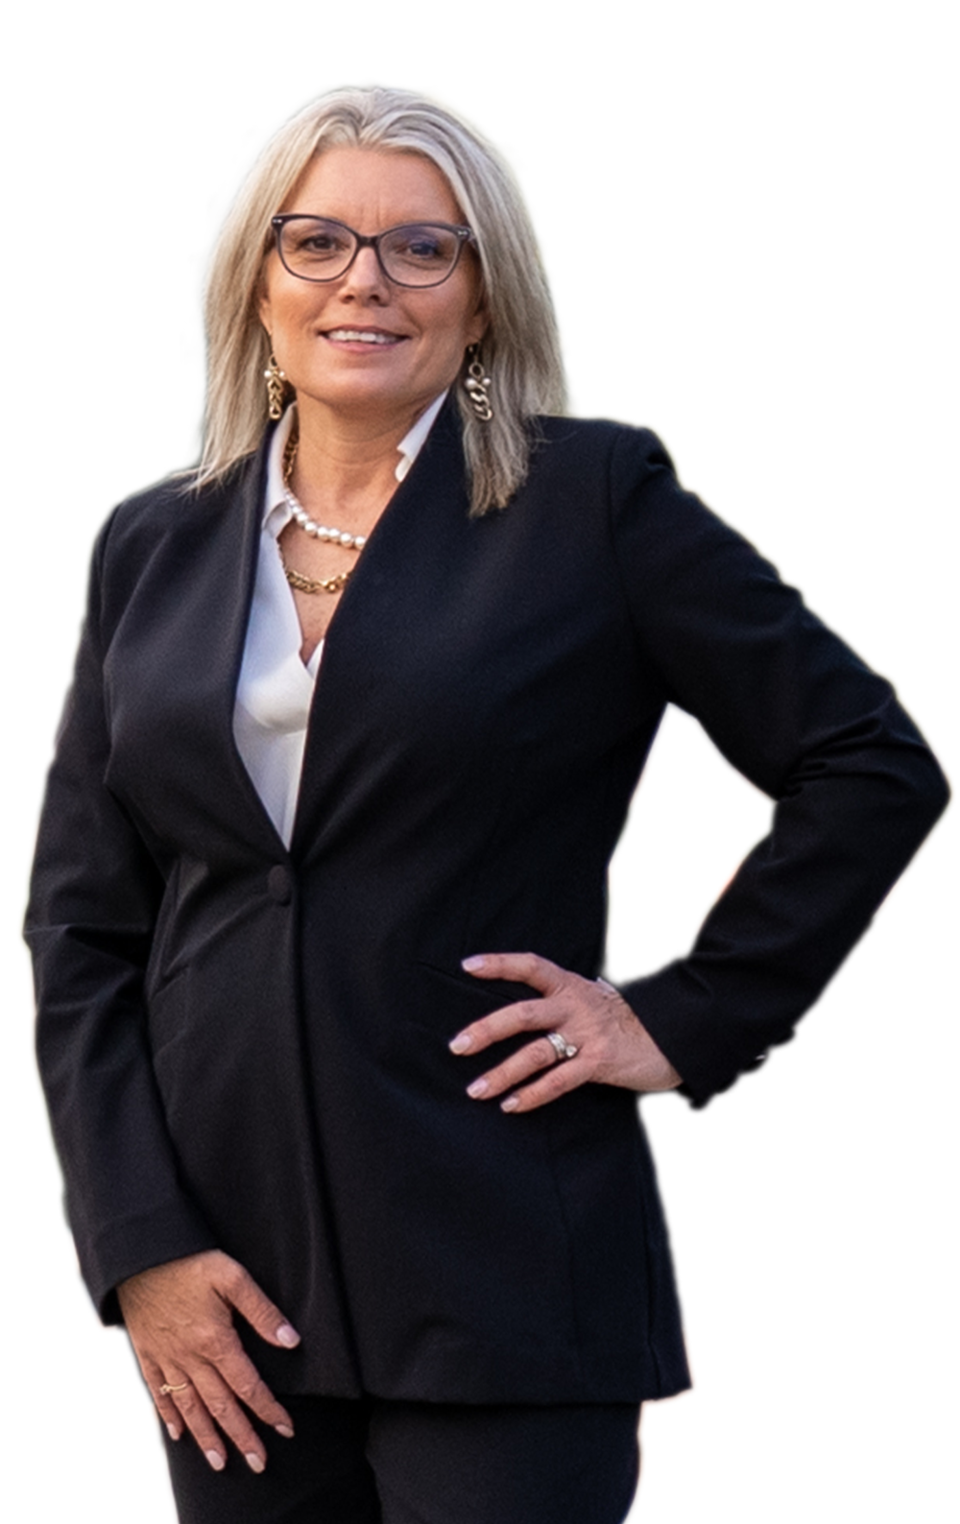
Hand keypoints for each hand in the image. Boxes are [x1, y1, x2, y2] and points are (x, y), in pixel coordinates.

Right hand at [117, 1249, 299, 1472]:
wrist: (140, 1256)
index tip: (286, 1429)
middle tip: (259, 1464)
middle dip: (242, 1437)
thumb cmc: (189, 1262)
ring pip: (190, 1408)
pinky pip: (159, 1393)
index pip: (248, 1386)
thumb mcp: (232, 1276)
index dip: (268, 1410)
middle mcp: (190, 1358)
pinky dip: (170, 1416)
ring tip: (220, 1463)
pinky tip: (179, 1434)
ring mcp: (166, 1359)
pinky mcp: (147, 1354)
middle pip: (220, 1407)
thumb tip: (290, 1340)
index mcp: (215, 1341)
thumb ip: (261, 1310)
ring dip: (207, 1438)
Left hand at [451, 952, 681, 1112]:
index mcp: (571, 985)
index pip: (531, 966)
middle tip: (456, 1045)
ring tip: (476, 1090)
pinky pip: (559, 1081)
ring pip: (536, 1052)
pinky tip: (511, 1105)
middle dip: (487, 1030)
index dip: (499, 964)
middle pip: (523, 1013)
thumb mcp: (594, 995)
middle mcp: (576, 1005)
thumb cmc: (626, 1017)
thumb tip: (532, 992)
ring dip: (502, 1073)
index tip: (467, 966)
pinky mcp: (599, 1062)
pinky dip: (532, 1095)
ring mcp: (588, 1034)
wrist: (671, 1035)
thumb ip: (564, 994)